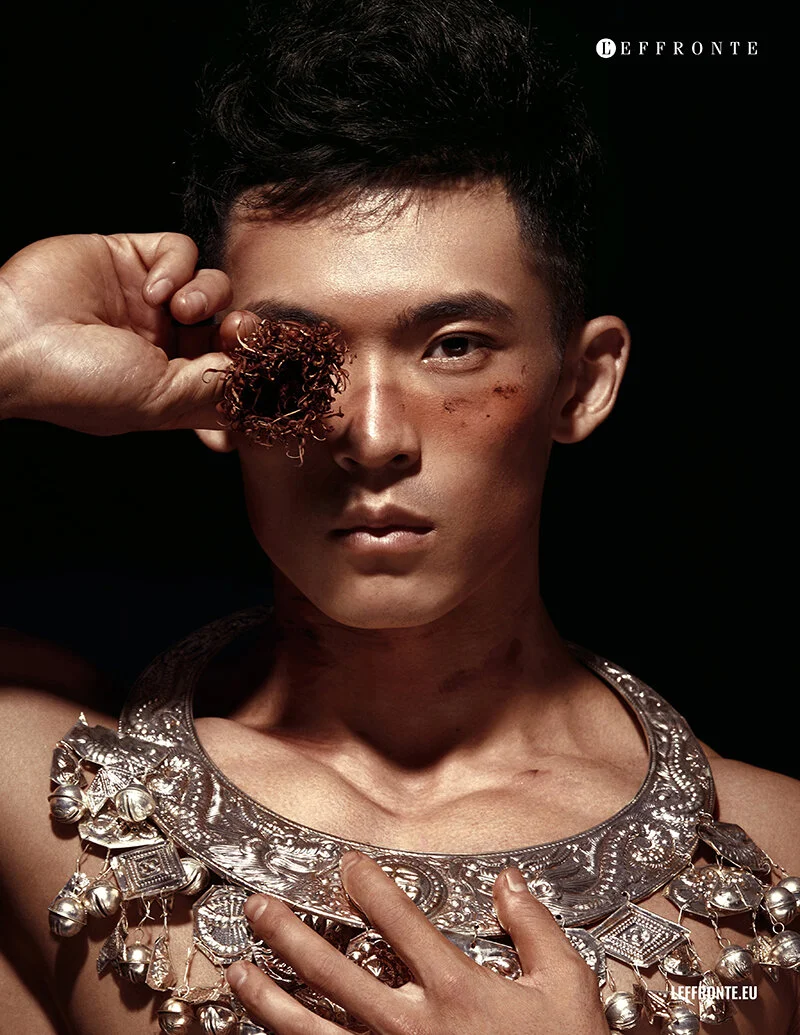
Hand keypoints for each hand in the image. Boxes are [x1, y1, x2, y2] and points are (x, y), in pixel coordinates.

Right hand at [0, 232, 256, 433]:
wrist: (14, 339)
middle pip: (229, 325)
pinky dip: (179, 265)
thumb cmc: (79, 383)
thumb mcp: (159, 403)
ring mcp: (147, 300)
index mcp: (171, 384)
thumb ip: (213, 390)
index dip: (250, 364)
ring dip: (209, 296)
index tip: (258, 362)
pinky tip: (155, 289)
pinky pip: (181, 250)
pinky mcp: (129, 257)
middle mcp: (163, 343)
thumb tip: (253, 378)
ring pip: (213, 285)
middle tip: (238, 329)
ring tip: (181, 310)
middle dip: (241, 328)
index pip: (230, 369)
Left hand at [226, 851, 609, 1034]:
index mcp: (453, 987)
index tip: (348, 864)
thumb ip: (534, 926)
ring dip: (267, 997)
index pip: (396, 916)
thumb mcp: (566, 988)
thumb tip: (509, 880)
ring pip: (308, 1028)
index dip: (367, 882)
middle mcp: (409, 1024)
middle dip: (287, 932)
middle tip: (258, 908)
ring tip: (238, 973)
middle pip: (331, 968)